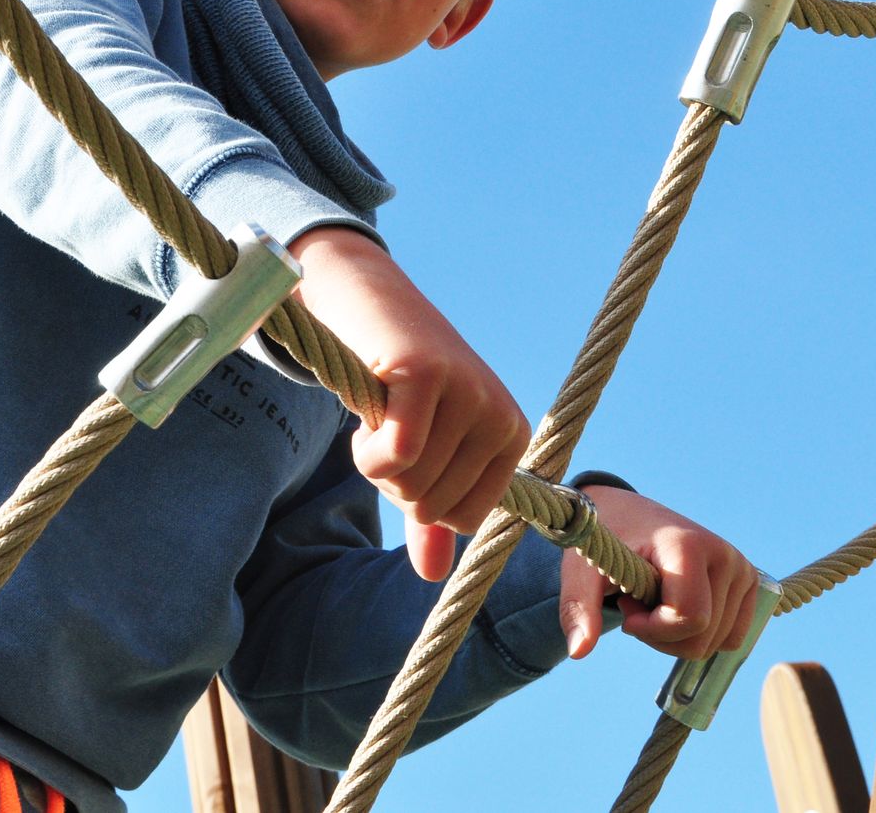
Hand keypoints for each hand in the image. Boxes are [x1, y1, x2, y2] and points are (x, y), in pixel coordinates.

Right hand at [287, 226, 529, 582]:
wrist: (366, 299)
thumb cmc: (395, 383)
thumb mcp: (420, 450)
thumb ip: (429, 513)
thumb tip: (434, 576)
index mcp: (509, 436)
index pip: (465, 519)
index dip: (421, 500)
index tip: (409, 452)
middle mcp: (499, 413)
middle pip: (434, 504)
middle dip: (392, 480)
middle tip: (386, 428)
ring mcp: (468, 391)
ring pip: (412, 483)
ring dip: (373, 460)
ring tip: (379, 413)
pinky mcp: (428, 373)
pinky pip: (397, 454)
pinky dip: (367, 448)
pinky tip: (366, 411)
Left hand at [558, 485, 759, 660]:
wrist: (626, 514)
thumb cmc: (605, 542)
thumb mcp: (582, 571)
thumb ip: (579, 608)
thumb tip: (578, 651)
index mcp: (689, 545)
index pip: (688, 618)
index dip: (653, 629)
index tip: (626, 609)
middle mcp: (725, 555)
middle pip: (703, 638)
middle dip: (661, 635)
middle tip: (637, 602)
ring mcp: (742, 568)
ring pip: (717, 642)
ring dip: (678, 635)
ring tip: (655, 599)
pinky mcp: (748, 581)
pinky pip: (733, 637)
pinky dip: (702, 635)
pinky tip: (677, 606)